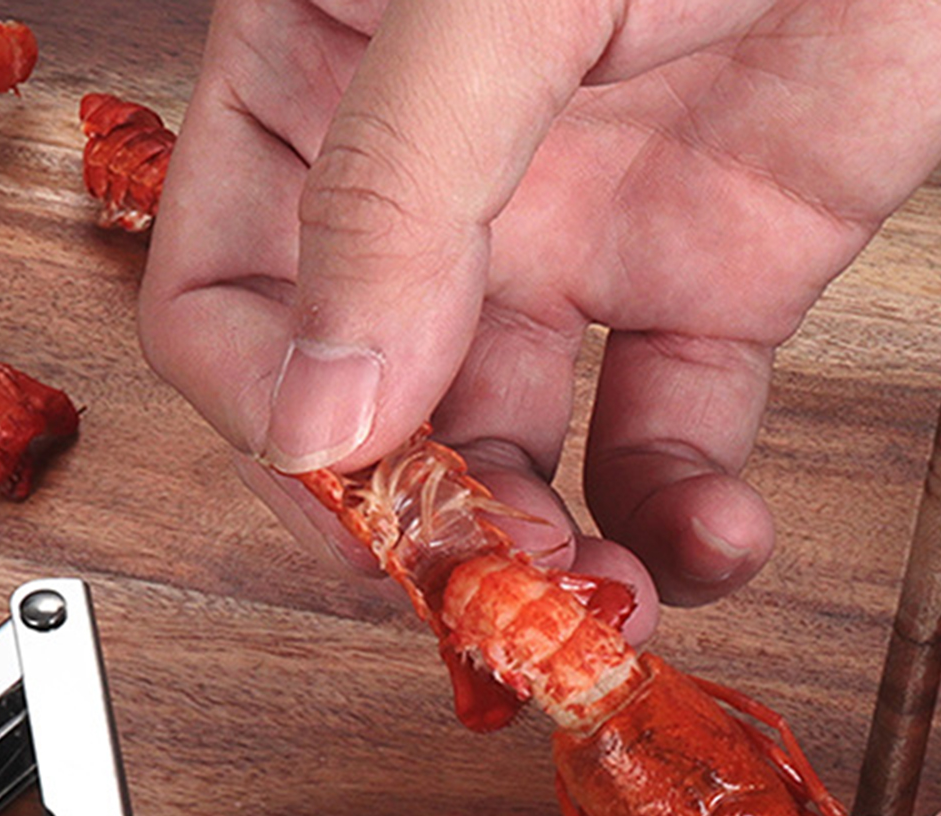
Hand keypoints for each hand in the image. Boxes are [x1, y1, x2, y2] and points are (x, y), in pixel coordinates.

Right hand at [140, 0, 940, 616]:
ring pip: (514, 454)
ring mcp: (574, 239)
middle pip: (371, 416)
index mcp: (325, 89)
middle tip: (485, 591)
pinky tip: (707, 544)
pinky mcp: (714, 278)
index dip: (273, 420)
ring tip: (594, 602)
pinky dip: (687, 521)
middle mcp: (439, 189)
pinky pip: (672, 437)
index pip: (226, 302)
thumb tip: (318, 418)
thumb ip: (394, 189)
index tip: (356, 492)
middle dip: (424, 522)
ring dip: (547, 555)